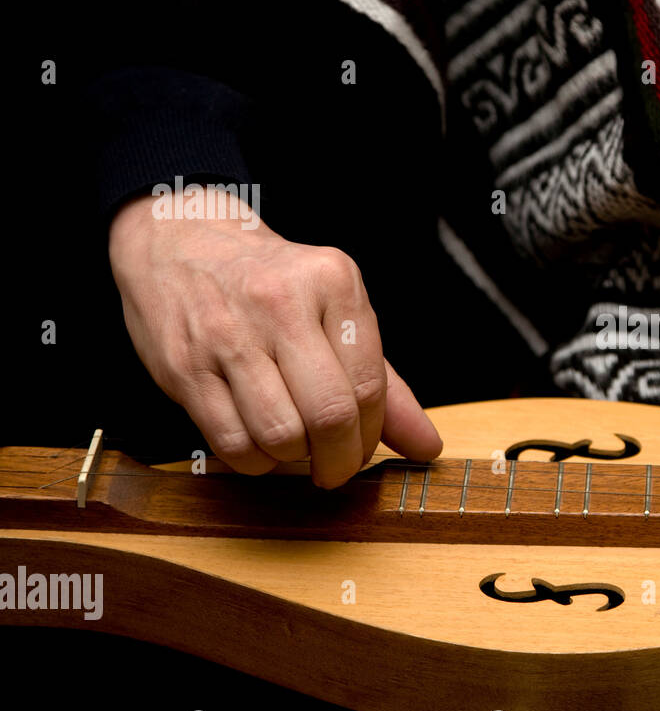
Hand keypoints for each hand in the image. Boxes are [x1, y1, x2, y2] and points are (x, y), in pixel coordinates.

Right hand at [108, 190, 441, 486]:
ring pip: (279, 436)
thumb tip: (428, 447)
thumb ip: (386, 384)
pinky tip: (260, 443)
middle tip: (335, 468)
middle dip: (340, 460)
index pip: (367, 386)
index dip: (370, 436)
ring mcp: (226, 334)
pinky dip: (255, 461)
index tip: (364, 450)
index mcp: (332, 282)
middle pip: (328, 415)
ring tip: (294, 446)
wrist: (179, 242)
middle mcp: (279, 303)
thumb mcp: (337, 314)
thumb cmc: (274, 286)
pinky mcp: (183, 367)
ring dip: (294, 461)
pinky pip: (231, 443)